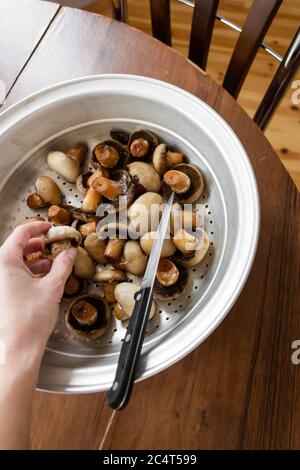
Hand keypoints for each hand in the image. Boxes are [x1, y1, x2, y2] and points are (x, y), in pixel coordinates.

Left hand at [0, 221, 75, 359]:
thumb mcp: (52, 287)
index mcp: (5, 261)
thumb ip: (63, 265)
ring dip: (35, 259)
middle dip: (38, 245)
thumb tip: (70, 252)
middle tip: (55, 245)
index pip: (21, 233)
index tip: (50, 227)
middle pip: (17, 247)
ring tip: (54, 263)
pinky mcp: (1, 293)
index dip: (38, 227)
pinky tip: (44, 277)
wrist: (17, 348)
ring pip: (15, 261)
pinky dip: (29, 271)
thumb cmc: (30, 319)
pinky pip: (13, 274)